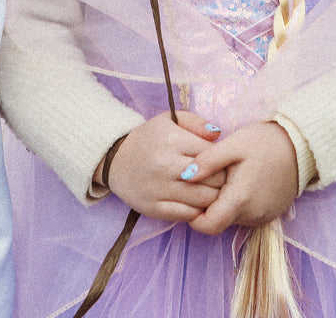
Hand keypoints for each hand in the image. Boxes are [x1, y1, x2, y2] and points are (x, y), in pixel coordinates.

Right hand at [103, 110, 223, 222]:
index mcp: (171, 139)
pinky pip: (189, 215)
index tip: (217, 161)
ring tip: (206, 189)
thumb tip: (218, 134)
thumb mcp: (168, 120)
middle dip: (220, 179)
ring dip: (211, 196)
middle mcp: (165, 164)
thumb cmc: (149, 139)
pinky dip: (196, 210)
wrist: (115, 160)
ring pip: (204, 199)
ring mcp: (159, 188)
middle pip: (214, 179)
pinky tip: (192, 201)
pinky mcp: (154, 208)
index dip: (220, 158)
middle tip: (215, 177)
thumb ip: (195, 122)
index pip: (213, 154)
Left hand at [184, 121, 298, 235]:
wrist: (300, 147)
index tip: (187, 196)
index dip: (193, 216)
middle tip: (202, 179)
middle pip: (218, 221)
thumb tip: (185, 176)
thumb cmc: (264, 143)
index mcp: (241, 199)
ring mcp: (262, 216)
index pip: (209, 225)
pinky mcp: (269, 213)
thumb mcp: (233, 145)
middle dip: (206, 205)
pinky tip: (235, 181)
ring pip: (231, 218)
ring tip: (220, 176)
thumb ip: (208, 161)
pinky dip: (235, 203)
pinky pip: (244, 215)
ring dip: (221, 203)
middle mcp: (252, 214)